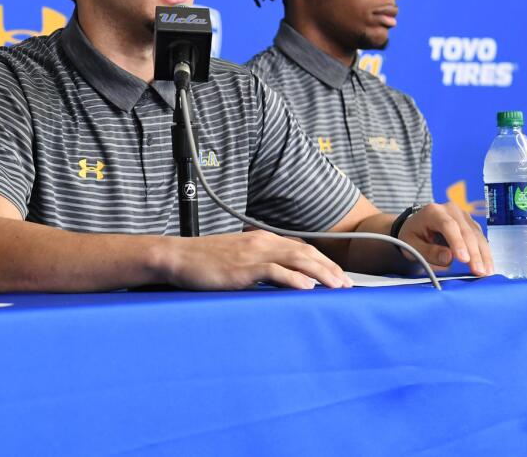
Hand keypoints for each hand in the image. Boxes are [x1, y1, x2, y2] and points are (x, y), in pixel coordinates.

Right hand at [156, 230, 353, 289]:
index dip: (324, 262)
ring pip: (297, 260)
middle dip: (330, 269)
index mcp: (262, 239)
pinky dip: (293, 278)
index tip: (340, 277)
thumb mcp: (237, 258)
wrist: (177, 257)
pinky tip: (307, 287)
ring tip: (338, 288)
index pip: (302, 249)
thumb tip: (281, 278)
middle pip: (306, 253)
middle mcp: (262, 242)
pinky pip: (274, 271)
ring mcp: (253, 253)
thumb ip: (260, 265)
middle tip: (349, 286)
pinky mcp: (243, 267)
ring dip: (321, 274)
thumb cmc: (204, 261)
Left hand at [397, 202, 493, 275]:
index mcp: (433, 211)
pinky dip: (484, 254)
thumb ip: (428, 251)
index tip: (464, 259)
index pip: (448, 226)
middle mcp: (451, 210)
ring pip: (477, 236)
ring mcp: (464, 216)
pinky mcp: (471, 224)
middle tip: (479, 272)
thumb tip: (449, 258)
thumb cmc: (412, 236)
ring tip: (487, 273)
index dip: (457, 243)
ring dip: (483, 255)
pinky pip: (481, 239)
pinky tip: (487, 267)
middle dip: (474, 254)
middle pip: (466, 232)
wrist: (416, 227)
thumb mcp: (411, 244)